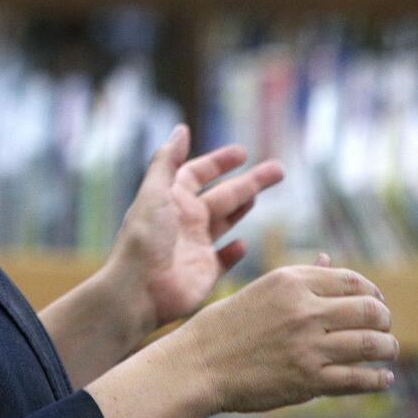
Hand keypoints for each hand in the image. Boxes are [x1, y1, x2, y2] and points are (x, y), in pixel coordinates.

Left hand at [103, 125, 283, 336]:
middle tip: (279, 170)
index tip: (243, 152)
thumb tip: (181, 128)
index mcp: (172, 198)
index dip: (219, 161)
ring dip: (243, 208)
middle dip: (249, 182)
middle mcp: (185, 220)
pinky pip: (223, 260)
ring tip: (260, 197)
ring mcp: (196, 247)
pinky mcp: (205, 273)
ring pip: (225, 221)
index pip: (198, 173)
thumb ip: (168, 160)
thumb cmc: (145, 238)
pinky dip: (233, 252)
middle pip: (223, 195)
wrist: (139, 289)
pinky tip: (243, 244)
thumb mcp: (155, 192)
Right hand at [167, 261, 397, 412]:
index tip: (376, 301)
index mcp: (289, 281)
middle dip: (384, 319)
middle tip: (385, 327)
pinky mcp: (310, 380)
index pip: (351, 280)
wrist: (200, 363)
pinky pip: (360, 378)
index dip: (372, 291)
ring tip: (388, 350)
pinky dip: (378, 378)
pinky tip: (382, 376)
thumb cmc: (226, 324)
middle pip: (369, 310)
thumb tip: (329, 260)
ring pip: (371, 344)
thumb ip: (300, 277)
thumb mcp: (261, 289)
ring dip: (387, 348)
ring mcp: (309, 346)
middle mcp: (303, 309)